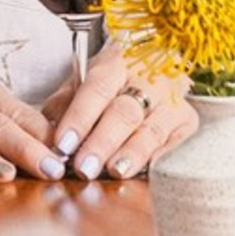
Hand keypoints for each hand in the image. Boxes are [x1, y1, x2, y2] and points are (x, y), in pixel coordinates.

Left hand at [47, 44, 191, 178]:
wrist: (156, 66)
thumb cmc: (110, 81)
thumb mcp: (82, 82)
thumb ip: (64, 105)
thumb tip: (46, 135)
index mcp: (117, 63)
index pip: (97, 88)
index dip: (80, 117)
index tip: (63, 144)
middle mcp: (148, 77)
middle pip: (124, 112)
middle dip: (102, 142)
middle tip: (84, 167)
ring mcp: (172, 99)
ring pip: (151, 129)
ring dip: (131, 154)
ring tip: (114, 172)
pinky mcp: (187, 120)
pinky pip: (175, 143)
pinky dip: (158, 158)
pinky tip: (144, 172)